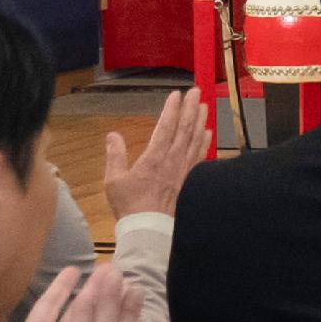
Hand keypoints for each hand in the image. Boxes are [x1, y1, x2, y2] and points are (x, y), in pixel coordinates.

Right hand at [101, 87, 206, 223]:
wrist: (149, 229)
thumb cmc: (129, 205)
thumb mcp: (114, 180)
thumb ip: (115, 155)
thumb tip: (112, 135)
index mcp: (153, 158)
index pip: (165, 127)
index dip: (172, 109)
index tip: (176, 95)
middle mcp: (172, 160)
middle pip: (184, 129)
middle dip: (191, 108)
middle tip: (197, 91)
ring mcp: (183, 170)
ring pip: (194, 140)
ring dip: (200, 121)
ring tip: (205, 105)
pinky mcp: (189, 179)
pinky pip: (199, 156)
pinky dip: (205, 142)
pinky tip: (208, 133)